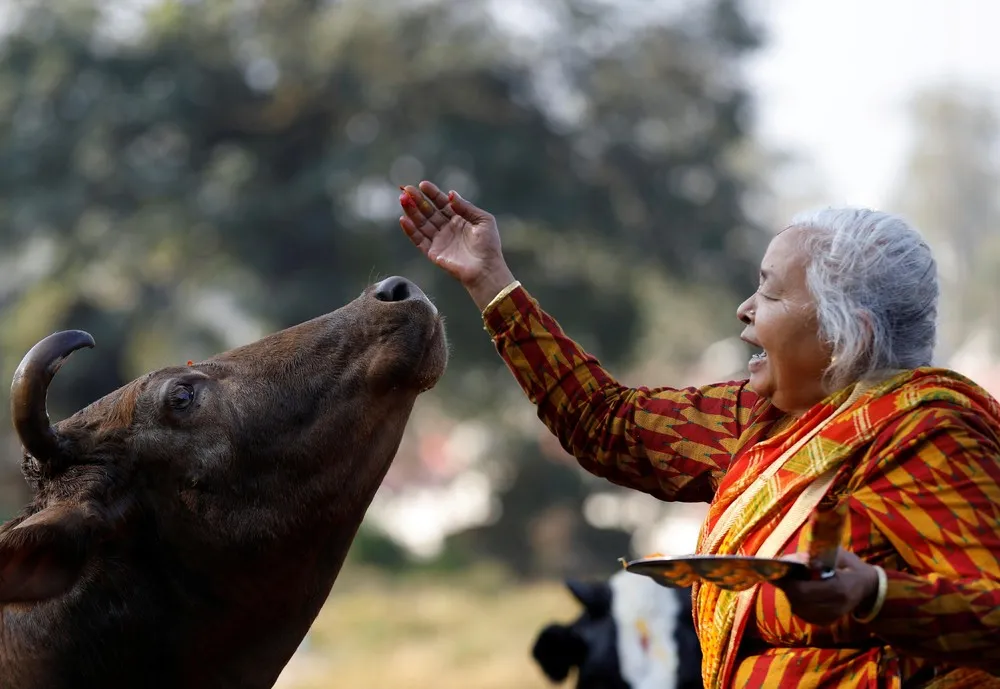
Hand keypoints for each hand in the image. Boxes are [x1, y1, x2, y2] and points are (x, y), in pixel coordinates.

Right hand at [398, 181, 514, 310]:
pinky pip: (419, 240)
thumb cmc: (488, 245)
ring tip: (403, 199)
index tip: (423, 185)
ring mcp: (439, 240)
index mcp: (459, 219)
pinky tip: (404, 219)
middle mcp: (447, 228)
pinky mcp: (433, 252)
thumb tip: (450, 194)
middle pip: (429, 211)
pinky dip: (410, 230)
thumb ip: (466, 207)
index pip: (442, 203)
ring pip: (421, 223)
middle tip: (406, 189)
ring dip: (411, 211)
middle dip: (418, 200)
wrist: (486, 269)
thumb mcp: (483, 220)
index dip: (432, 194)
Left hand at [770, 548, 879, 625]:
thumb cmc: (850, 566)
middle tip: (784, 577)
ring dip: (792, 597)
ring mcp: (833, 616)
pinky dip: (799, 605)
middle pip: (798, 602)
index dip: (789, 583)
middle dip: (788, 589)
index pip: (803, 591)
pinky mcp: (829, 621)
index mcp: (838, 588)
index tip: (782, 572)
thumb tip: (787, 560)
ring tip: (794, 584)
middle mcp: (835, 606)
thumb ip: (812, 556)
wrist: (869, 587)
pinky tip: (802, 595)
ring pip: (800, 610)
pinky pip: (806, 616)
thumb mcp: (835, 554)